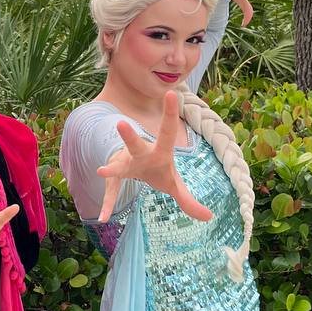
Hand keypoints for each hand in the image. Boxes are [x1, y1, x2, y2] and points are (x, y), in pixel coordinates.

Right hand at [96, 92, 212, 223]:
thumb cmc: (158, 172)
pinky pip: (112, 188)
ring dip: (112, 168)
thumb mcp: (175, 185)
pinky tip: (102, 212)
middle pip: (136, 145)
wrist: (136, 172)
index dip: (170, 113)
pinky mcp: (118, 175)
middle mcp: (141, 154)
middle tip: (121, 122)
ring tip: (102, 171)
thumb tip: (209, 217)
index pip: (168, 131)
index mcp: (160, 152)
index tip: (171, 93)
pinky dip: (109, 203)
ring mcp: (127, 164)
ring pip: (119, 164)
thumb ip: (189, 200)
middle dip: (129, 137)